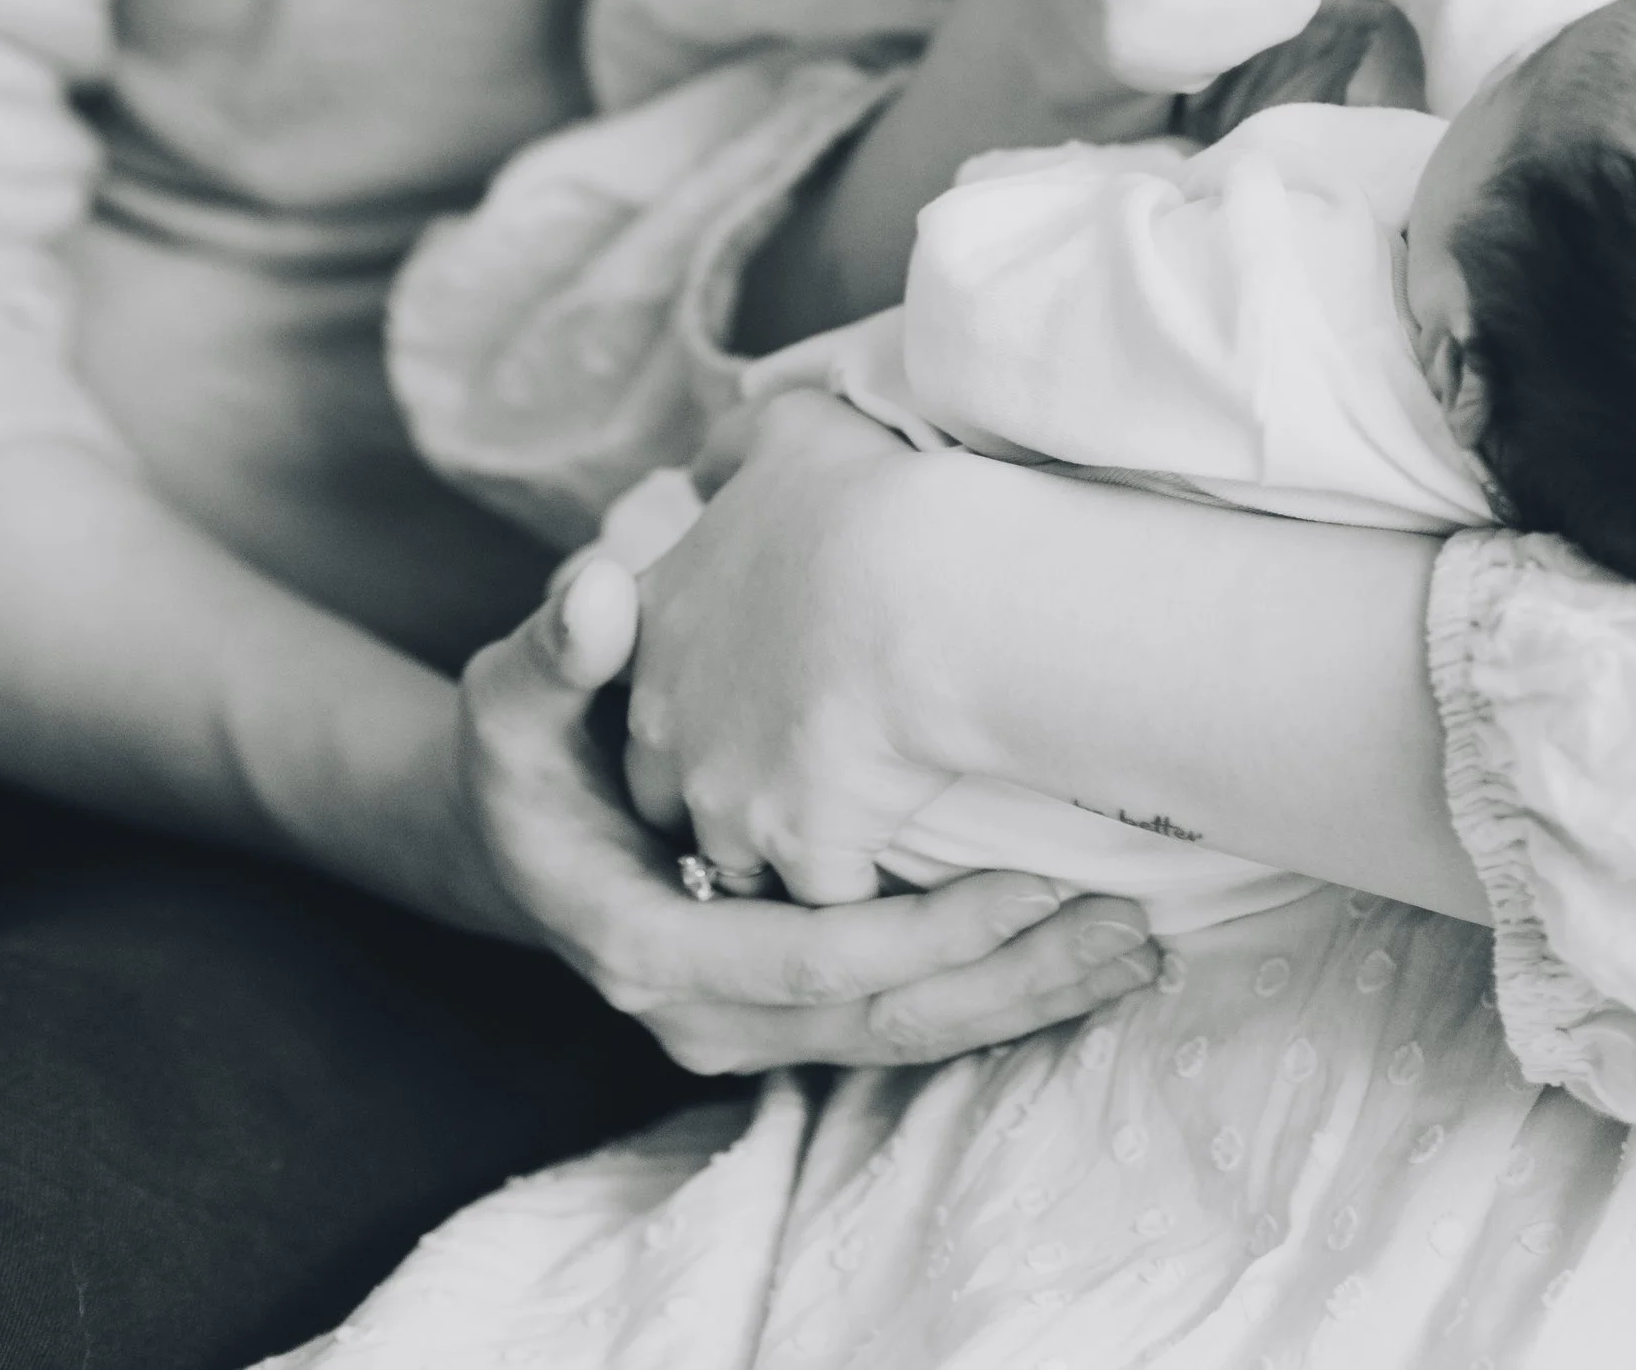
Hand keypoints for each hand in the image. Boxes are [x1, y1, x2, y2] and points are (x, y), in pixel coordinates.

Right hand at [460, 414, 1157, 1074]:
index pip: (816, 960)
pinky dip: (992, 1000)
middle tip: (1130, 926)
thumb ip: (555, 648)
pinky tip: (1075, 967)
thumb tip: (602, 594)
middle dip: (1011, 981)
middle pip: (885, 1022)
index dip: (931, 929)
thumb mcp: (512, 695)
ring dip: (1022, 999)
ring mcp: (745, 1028)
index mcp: (645, 943)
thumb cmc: (521, 755)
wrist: (502, 835)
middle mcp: (702, 1013)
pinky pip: (900, 1026)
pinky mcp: (783, 1017)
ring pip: (905, 1041)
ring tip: (1133, 950)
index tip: (1038, 877)